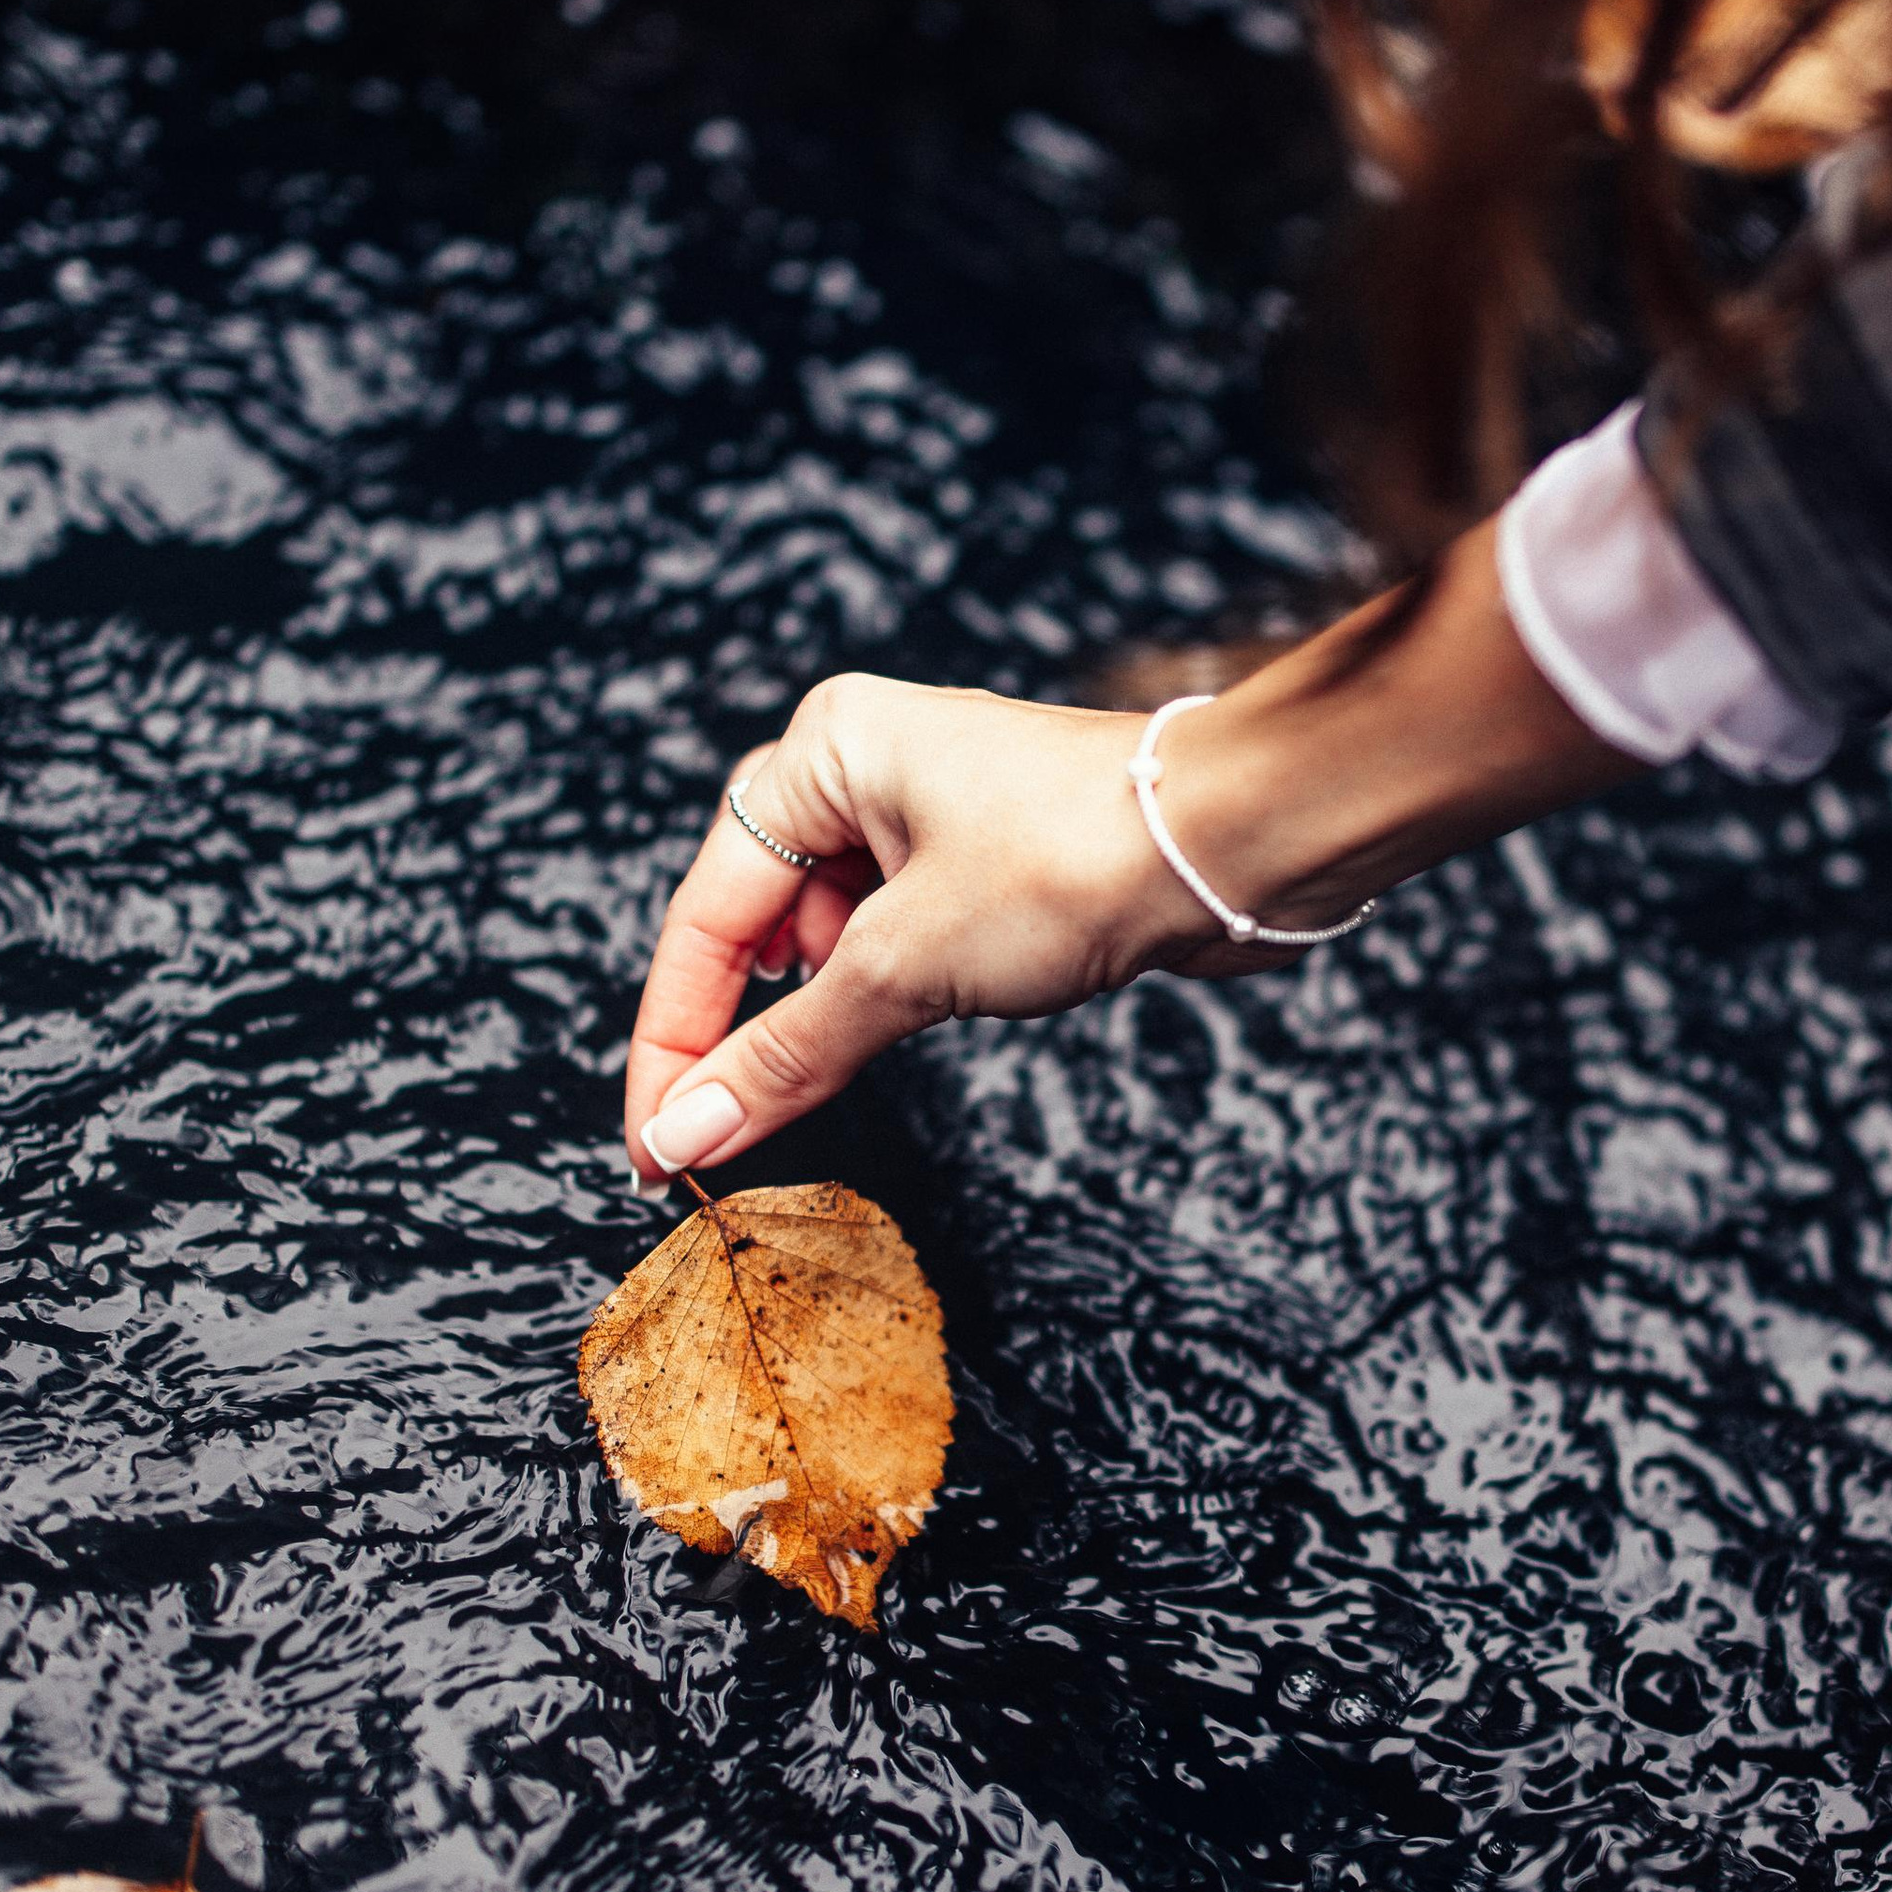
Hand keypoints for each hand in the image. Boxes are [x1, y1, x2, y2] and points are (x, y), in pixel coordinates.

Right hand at [620, 518, 1639, 1183]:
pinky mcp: (989, 866)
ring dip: (825, 1010)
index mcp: (827, 751)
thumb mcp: (905, 969)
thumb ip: (787, 1054)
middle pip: (756, 918)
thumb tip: (692, 1131)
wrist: (1234, 847)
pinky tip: (907, 1024)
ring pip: (831, 937)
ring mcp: (933, 815)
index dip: (674, 1037)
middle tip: (721, 1132)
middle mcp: (868, 768)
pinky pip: (899, 942)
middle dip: (741, 1024)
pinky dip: (885, 997)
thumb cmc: (1079, 859)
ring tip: (849, 1055)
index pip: (707, 913)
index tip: (656, 1140)